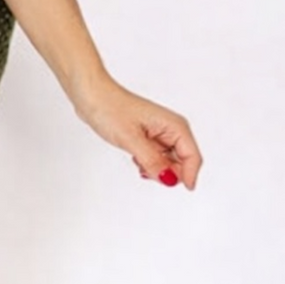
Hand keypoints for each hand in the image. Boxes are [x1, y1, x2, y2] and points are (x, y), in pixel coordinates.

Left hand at [78, 81, 201, 188]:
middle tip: (144, 167)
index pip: (193, 157)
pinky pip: (157, 159)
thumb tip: (169, 179)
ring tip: (136, 158)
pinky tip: (135, 158)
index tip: (176, 187)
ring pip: (169, 163)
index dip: (188, 176)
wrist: (92, 95)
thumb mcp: (131, 139)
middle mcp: (172, 129)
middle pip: (182, 163)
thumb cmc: (110, 108)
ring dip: (155, 168)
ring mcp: (161, 133)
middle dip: (166, 172)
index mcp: (175, 125)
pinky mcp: (149, 137)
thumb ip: (152, 161)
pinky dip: (147, 164)